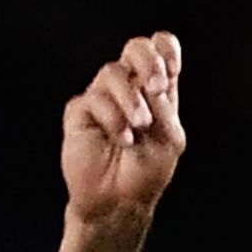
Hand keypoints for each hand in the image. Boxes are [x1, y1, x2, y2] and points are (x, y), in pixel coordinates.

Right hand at [59, 31, 186, 231]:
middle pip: (135, 48)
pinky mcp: (79, 113)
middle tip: (155, 87)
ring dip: (130, 99)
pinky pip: (93, 100)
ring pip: (112, 72)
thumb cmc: (146, 173)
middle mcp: (129, 87)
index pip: (160, 48)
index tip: (172, 71)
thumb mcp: (169, 139)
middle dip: (147, 62)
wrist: (117, 203)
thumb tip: (146, 84)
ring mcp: (102, 98)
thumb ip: (164, 107)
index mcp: (155, 88)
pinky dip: (112, 119)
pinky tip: (122, 139)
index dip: (166, 49)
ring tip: (139, 127)